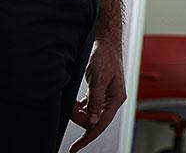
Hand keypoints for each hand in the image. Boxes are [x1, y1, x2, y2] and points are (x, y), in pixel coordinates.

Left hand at [68, 35, 125, 151]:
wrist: (106, 43)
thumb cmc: (105, 58)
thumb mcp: (97, 80)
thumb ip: (95, 102)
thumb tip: (92, 122)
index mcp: (116, 99)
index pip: (101, 125)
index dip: (87, 138)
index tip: (75, 148)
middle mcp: (113, 100)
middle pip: (94, 120)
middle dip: (79, 118)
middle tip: (69, 109)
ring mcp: (107, 96)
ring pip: (90, 114)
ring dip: (79, 112)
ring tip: (72, 103)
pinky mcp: (101, 92)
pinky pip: (89, 106)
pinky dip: (81, 106)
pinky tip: (76, 102)